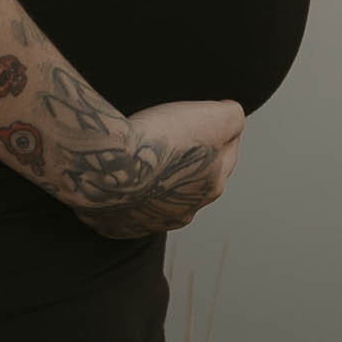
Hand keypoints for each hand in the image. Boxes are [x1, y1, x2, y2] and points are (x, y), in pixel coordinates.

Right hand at [66, 97, 244, 238]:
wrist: (108, 164)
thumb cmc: (158, 141)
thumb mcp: (211, 117)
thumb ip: (231, 117)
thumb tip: (233, 115)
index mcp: (211, 185)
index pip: (227, 154)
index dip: (220, 132)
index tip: (205, 116)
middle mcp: (185, 210)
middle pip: (194, 180)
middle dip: (189, 160)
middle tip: (169, 134)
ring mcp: (151, 221)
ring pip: (160, 198)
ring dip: (156, 181)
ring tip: (140, 157)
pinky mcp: (120, 226)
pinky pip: (127, 210)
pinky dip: (125, 196)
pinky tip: (118, 178)